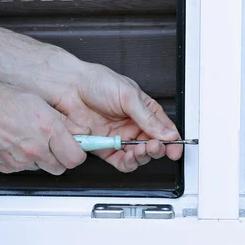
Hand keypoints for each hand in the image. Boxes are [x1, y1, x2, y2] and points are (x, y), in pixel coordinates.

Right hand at [0, 81, 87, 174]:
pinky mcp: (5, 167)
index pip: (76, 157)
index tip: (78, 148)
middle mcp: (34, 148)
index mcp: (46, 129)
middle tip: (54, 144)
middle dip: (61, 157)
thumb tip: (80, 130)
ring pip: (41, 168)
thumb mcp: (37, 100)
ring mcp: (19, 160)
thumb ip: (61, 120)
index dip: (78, 153)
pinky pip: (23, 168)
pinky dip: (23, 160)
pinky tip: (16, 144)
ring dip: (41, 158)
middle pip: (60, 167)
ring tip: (30, 139)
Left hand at [48, 62, 182, 172]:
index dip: (171, 141)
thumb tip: (167, 133)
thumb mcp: (129, 96)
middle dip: (157, 149)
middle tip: (154, 146)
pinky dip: (127, 163)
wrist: (70, 86)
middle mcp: (132, 125)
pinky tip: (129, 157)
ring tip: (141, 150)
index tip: (175, 149)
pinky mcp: (104, 147)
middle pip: (152, 145)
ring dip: (142, 157)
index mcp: (143, 110)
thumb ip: (148, 118)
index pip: (163, 129)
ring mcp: (118, 137)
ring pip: (137, 156)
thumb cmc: (97, 82)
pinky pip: (120, 161)